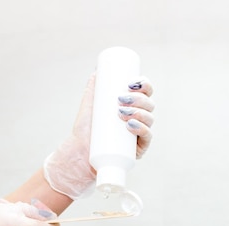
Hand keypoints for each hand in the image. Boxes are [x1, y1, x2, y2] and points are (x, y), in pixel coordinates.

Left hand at [44, 75, 154, 199]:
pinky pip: (147, 138)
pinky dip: (142, 129)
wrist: (79, 153)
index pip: (146, 92)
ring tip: (121, 112)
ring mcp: (140, 135)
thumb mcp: (90, 106)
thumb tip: (97, 70)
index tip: (131, 82)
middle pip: (149, 104)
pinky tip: (132, 125)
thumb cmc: (85, 130)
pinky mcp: (138, 150)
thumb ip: (94, 88)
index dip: (144, 84)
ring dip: (139, 112)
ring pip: (150, 119)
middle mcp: (140, 120)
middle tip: (120, 99)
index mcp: (134, 107)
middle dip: (138, 98)